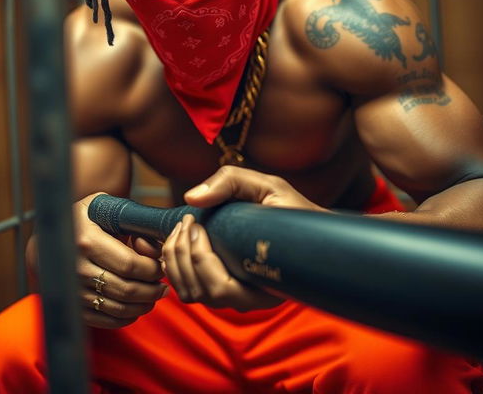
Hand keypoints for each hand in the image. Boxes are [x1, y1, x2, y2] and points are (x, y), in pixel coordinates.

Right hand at [73, 194, 166, 327]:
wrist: (51, 237)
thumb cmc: (87, 218)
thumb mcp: (106, 209)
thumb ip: (133, 224)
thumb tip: (153, 249)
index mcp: (87, 241)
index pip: (130, 264)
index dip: (152, 269)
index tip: (162, 266)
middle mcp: (77, 268)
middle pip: (127, 289)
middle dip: (152, 290)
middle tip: (164, 286)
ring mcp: (73, 290)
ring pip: (118, 308)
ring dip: (143, 305)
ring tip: (155, 295)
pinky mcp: (73, 305)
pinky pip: (105, 320)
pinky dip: (126, 318)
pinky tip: (137, 307)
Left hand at [161, 167, 325, 311]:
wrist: (308, 232)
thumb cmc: (291, 211)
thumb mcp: (270, 187)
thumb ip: (231, 182)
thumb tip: (192, 197)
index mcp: (265, 285)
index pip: (220, 288)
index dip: (199, 257)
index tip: (196, 222)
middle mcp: (249, 298)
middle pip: (199, 291)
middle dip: (182, 252)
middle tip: (187, 219)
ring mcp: (234, 296)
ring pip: (190, 293)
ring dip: (174, 259)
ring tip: (182, 227)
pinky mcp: (223, 289)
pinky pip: (189, 289)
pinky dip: (173, 267)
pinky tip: (179, 240)